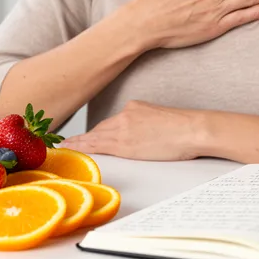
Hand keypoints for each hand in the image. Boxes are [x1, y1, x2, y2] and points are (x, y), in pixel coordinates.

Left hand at [60, 100, 207, 160]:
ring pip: (95, 136)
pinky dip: (82, 147)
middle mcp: (125, 114)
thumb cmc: (186, 128)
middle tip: (69, 143)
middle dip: (86, 137)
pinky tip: (71, 150)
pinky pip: (96, 145)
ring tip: (64, 148)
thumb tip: (143, 137)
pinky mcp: (124, 143)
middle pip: (101, 129)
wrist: (194, 129)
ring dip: (79, 142)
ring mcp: (123, 128)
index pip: (112, 122)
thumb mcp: (163, 120)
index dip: (99, 132)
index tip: (88, 136)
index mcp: (135, 107)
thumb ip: (148, 124)